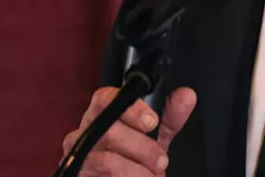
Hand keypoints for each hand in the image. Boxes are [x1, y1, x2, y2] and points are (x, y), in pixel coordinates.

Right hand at [62, 86, 196, 175]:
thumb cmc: (137, 157)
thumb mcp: (158, 136)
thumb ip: (172, 116)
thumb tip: (186, 96)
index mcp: (103, 115)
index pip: (105, 98)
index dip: (130, 109)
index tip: (152, 122)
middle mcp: (85, 133)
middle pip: (109, 131)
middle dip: (142, 147)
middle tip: (161, 161)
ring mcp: (78, 158)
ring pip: (107, 160)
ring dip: (137, 171)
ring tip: (153, 176)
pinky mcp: (77, 175)